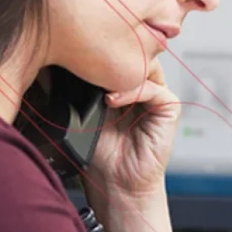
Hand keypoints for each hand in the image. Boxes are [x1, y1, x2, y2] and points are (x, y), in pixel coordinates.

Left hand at [87, 60, 180, 198]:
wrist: (116, 182)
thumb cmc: (99, 151)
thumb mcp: (83, 110)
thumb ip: (81, 85)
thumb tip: (62, 59)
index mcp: (124, 82)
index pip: (119, 52)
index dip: (100, 49)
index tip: (78, 50)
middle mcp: (143, 86)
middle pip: (135, 55)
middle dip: (112, 57)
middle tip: (88, 61)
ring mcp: (158, 96)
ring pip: (145, 67)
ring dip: (121, 74)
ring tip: (99, 86)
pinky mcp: (169, 109)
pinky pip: (155, 89)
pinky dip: (133, 91)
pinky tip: (112, 100)